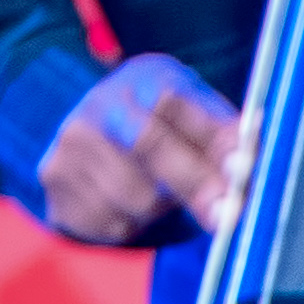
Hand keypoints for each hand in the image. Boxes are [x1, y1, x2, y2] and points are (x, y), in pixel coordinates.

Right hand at [39, 53, 248, 245]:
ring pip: (133, 196)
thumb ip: (226, 137)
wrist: (93, 131)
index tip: (242, 174)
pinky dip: (130, 224)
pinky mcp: (54, 179)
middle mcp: (99, 104)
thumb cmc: (166, 126)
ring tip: (160, 194)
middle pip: (149, 147)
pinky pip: (107, 221)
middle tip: (226, 217)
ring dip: (160, 209)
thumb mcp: (199, 117)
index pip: (177, 106)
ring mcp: (70, 141)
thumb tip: (248, 165)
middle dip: (195, 185)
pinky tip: (129, 205)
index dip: (212, 143)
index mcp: (143, 80)